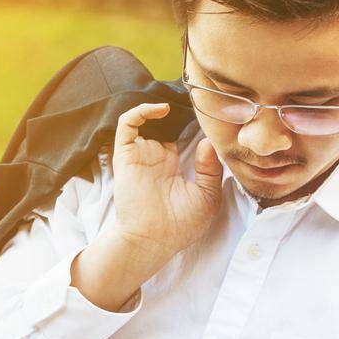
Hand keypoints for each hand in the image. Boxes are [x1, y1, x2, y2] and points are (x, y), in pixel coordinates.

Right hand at [110, 100, 222, 266]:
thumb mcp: (208, 198)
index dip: (192, 124)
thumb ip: (211, 170)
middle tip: (194, 99)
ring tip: (179, 100)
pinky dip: (141, 110)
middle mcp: (155, 159)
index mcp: (173, 167)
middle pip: (164, 125)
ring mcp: (141, 155)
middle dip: (177, 110)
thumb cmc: (181, 227)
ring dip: (159, 106)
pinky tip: (161, 110)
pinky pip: (127, 124)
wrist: (153, 240)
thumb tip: (208, 142)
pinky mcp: (126, 155)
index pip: (181, 137)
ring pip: (145, 120)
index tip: (208, 115)